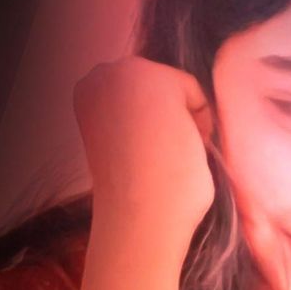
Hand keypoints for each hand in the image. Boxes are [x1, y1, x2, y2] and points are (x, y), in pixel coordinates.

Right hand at [73, 56, 215, 250]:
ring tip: (166, 157)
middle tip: (158, 160)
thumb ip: (140, 115)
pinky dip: (201, 125)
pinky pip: (199, 95)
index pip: (149, 92)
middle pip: (167, 85)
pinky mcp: (155, 79)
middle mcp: (101, 74)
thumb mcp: (128, 140)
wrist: (138, 217)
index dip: (158, 127)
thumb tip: (172, 107)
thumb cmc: (139, 192)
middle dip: (171, 120)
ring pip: (182, 90)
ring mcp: (127, 72)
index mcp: (89, 90)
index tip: (145, 157)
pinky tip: (178, 150)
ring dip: (185, 123)